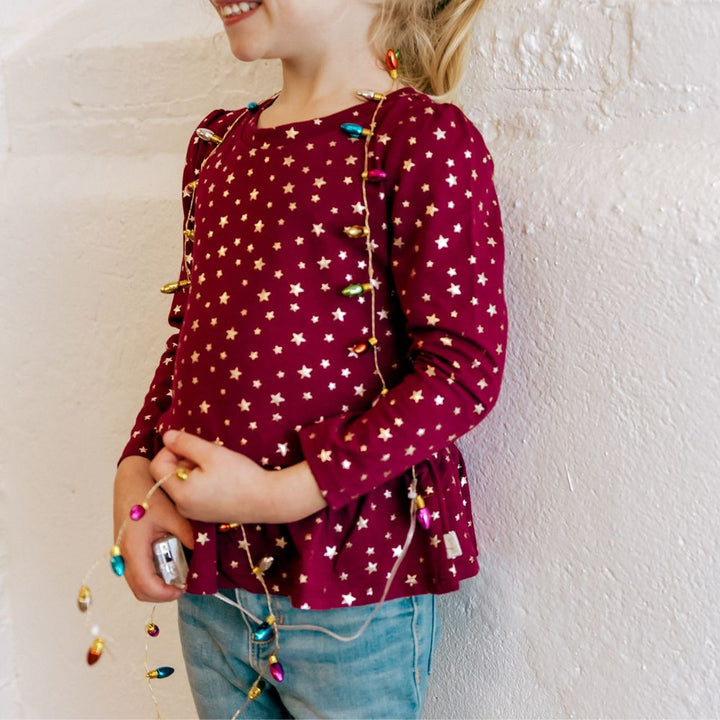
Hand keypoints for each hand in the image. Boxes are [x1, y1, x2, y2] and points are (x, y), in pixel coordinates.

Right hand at [113, 456, 193, 602]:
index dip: (165, 593)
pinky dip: (153, 570)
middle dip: (162, 592)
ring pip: (137, 580)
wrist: (132, 475)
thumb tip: (201, 554)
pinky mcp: (126, 545)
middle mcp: (123, 553)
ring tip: (179, 571)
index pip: (146, 586)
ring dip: (157, 582)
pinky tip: (170, 557)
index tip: (183, 588)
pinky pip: (137, 567)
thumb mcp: (172, 513)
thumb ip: (186, 534)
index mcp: (133, 547)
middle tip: (183, 583)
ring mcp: (122, 550)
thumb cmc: (148, 491)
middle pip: (139, 589)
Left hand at [151, 430, 326, 524]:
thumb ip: (185, 443)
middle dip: (184, 460)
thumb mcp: (212, 453)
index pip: (157, 467)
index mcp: (180, 493)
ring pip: (183, 484)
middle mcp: (182, 507)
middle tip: (208, 452)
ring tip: (216, 464)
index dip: (170, 450)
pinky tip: (221, 477)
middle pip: (169, 476)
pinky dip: (201, 482)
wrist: (268, 500)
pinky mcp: (207, 515)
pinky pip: (194, 494)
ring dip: (194, 470)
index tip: (191, 444)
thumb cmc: (240, 476)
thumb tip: (166, 436)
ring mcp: (194, 514)